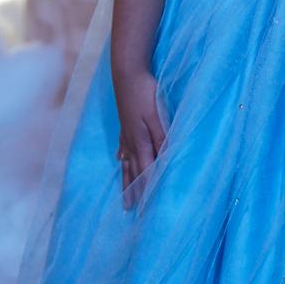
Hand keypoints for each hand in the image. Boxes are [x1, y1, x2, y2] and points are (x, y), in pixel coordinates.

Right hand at [114, 68, 166, 206]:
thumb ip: (161, 137)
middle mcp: (131, 141)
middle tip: (131, 211)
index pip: (146, 171)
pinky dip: (122, 158)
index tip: (147, 209)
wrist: (127, 72)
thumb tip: (165, 159)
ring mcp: (125, 133)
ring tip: (124, 196)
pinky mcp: (124, 123)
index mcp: (141, 141)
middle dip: (134, 191)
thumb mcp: (157, 115)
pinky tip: (120, 160)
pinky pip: (122, 147)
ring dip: (126, 180)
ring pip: (126, 162)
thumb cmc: (145, 92)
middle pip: (133, 171)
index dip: (147, 189)